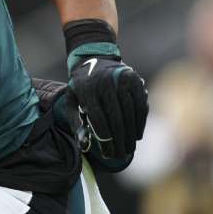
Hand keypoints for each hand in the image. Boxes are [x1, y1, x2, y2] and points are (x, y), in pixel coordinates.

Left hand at [66, 44, 148, 160]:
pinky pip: (141, 106)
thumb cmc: (81, 85)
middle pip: (116, 119)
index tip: (107, 153)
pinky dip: (140, 123)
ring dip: (131, 135)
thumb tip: (83, 145)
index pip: (99, 119)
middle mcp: (106, 84)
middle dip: (119, 141)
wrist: (93, 57)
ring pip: (130, 114)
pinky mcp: (135, 80)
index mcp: (87, 89)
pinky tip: (137, 135)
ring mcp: (122, 81)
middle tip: (120, 156)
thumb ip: (76, 122)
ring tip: (129, 149)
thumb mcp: (71, 100)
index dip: (105, 139)